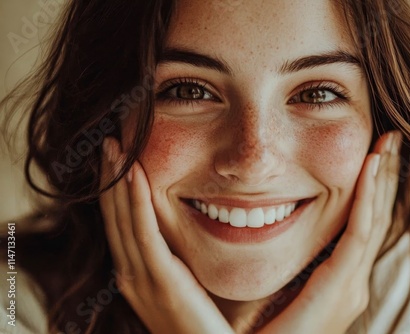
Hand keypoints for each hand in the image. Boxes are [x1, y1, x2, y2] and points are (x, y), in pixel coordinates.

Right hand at [99, 137, 233, 333]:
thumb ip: (181, 259)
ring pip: (123, 219)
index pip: (120, 224)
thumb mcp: (186, 286)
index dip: (114, 190)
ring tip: (114, 146)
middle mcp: (132, 275)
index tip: (116, 159)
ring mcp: (142, 279)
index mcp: (137, 275)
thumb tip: (192, 231)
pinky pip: (144, 234)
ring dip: (117, 181)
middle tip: (109, 142)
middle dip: (110, 178)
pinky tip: (135, 174)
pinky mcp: (162, 281)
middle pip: (115, 216)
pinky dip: (136, 202)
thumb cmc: (206, 326)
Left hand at [256, 131, 401, 333]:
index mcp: (339, 279)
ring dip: (381, 177)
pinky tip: (371, 166)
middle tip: (389, 138)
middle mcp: (353, 279)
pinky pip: (359, 232)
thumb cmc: (266, 333)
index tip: (371, 154)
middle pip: (375, 216)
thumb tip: (261, 224)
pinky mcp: (343, 284)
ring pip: (373, 218)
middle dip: (384, 175)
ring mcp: (352, 283)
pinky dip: (367, 196)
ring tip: (387, 142)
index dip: (369, 189)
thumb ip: (286, 260)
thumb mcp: (282, 286)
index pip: (361, 224)